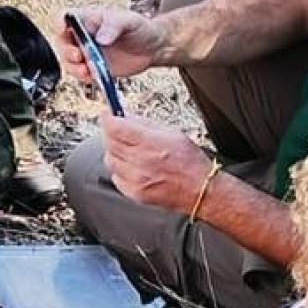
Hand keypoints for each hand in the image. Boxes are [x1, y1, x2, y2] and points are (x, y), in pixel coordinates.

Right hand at [58, 5, 167, 82]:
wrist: (153, 48)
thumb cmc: (140, 28)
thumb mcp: (129, 20)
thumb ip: (114, 26)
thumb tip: (101, 39)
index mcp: (88, 18)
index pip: (65, 17)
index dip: (60, 22)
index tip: (64, 30)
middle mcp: (84, 35)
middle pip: (63, 42)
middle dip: (67, 50)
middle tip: (79, 55)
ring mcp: (87, 53)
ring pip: (69, 61)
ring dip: (73, 67)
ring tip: (86, 70)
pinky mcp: (93, 68)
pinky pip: (81, 74)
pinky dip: (83, 77)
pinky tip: (93, 75)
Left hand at [100, 113, 214, 212]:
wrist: (200, 189)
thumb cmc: (191, 162)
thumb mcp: (171, 133)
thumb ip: (145, 123)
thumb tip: (126, 117)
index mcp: (150, 143)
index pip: (115, 127)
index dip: (108, 118)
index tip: (107, 115)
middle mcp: (140, 162)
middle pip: (109, 142)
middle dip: (111, 133)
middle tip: (117, 131)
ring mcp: (136, 179)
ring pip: (110, 160)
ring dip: (114, 152)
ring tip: (128, 150)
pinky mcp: (134, 193)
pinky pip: (116, 177)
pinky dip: (120, 170)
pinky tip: (132, 167)